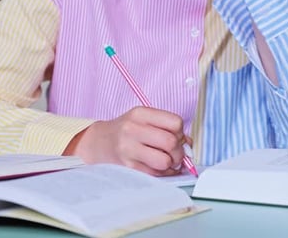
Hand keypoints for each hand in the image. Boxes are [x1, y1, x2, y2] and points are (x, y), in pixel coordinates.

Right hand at [64, 107, 187, 175]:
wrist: (98, 143)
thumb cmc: (126, 131)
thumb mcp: (142, 120)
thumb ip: (166, 127)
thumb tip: (189, 144)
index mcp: (139, 114)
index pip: (175, 122)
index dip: (180, 132)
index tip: (177, 137)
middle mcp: (132, 129)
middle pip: (171, 142)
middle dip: (179, 152)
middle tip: (176, 154)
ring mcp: (128, 149)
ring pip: (164, 161)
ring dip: (171, 164)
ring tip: (167, 162)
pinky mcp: (127, 167)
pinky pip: (155, 174)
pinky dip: (163, 173)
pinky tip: (159, 168)